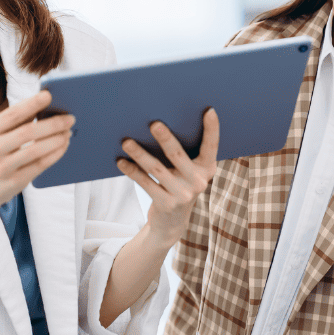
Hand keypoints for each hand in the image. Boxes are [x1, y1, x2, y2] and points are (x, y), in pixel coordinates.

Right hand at [0, 91, 73, 211]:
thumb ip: (16, 121)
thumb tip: (44, 105)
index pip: (13, 114)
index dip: (32, 103)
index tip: (49, 95)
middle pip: (28, 132)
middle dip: (53, 124)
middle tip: (69, 118)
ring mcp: (2, 167)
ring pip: (36, 150)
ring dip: (57, 139)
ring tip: (68, 132)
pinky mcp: (14, 181)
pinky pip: (40, 165)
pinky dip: (55, 153)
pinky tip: (63, 146)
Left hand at [116, 108, 219, 247]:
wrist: (172, 224)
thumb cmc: (179, 186)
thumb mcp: (188, 173)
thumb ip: (183, 155)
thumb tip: (158, 126)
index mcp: (207, 169)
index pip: (211, 147)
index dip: (212, 129)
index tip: (209, 111)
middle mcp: (198, 182)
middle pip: (178, 155)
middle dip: (165, 139)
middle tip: (154, 124)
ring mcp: (182, 194)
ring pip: (157, 169)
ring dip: (140, 154)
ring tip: (126, 142)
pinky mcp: (166, 204)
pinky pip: (145, 182)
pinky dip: (132, 171)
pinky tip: (121, 161)